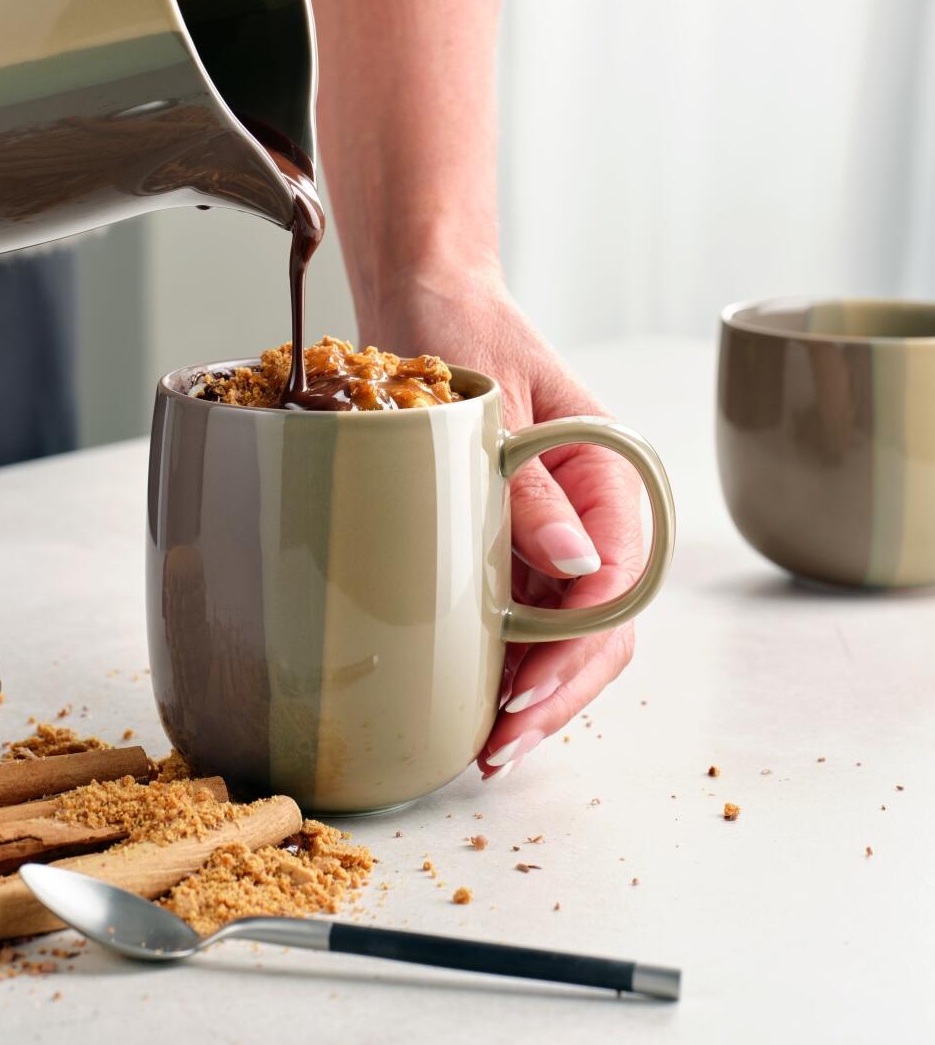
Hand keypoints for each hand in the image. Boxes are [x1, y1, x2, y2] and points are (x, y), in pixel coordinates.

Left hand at [364, 272, 644, 777]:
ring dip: (530, 688)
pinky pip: (523, 610)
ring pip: (564, 632)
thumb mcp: (495, 407)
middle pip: (600, 626)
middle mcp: (593, 510)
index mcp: (610, 473)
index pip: (619, 582)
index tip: (524, 690)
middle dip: (555, 693)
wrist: (426, 298)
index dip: (578, 650)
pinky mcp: (514, 538)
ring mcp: (555, 530)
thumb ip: (532, 489)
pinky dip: (503, 656)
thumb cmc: (463, 331)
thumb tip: (579, 566)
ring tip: (480, 741)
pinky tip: (470, 694)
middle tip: (497, 746)